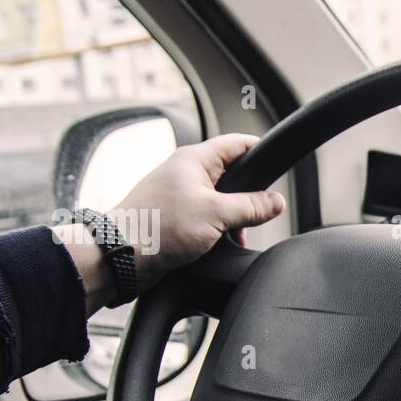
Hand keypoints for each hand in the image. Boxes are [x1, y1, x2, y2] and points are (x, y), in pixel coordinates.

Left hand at [59, 134, 284, 312]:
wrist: (121, 255)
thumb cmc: (158, 227)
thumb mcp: (216, 214)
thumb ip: (251, 207)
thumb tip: (276, 202)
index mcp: (194, 160)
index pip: (237, 144)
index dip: (260, 150)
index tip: (279, 165)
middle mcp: (185, 173)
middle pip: (232, 175)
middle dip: (249, 196)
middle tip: (257, 214)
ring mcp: (179, 195)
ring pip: (220, 200)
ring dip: (233, 218)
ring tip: (235, 235)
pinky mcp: (174, 217)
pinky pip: (206, 218)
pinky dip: (217, 230)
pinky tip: (219, 245)